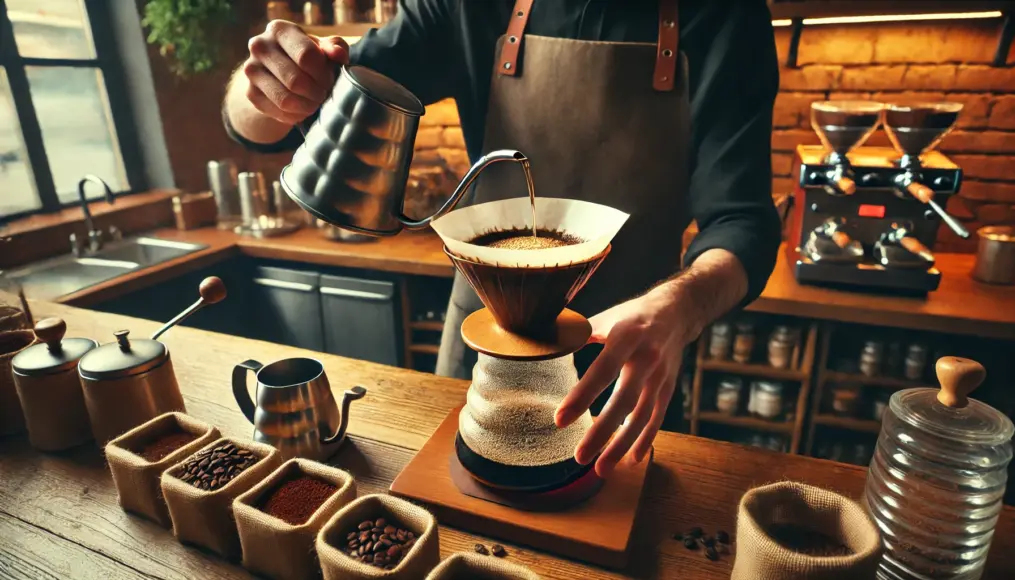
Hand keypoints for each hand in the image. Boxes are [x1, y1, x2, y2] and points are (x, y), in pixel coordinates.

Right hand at [243, 20, 348, 124]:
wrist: (277, 71)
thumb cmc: (307, 55)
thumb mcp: (323, 47)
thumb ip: (335, 47)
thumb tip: (339, 54)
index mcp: (279, 29)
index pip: (306, 56)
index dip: (323, 74)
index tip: (330, 80)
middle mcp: (260, 46)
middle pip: (295, 80)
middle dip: (316, 93)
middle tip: (324, 95)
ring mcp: (251, 70)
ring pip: (285, 99)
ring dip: (307, 106)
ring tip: (316, 103)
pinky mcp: (250, 92)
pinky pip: (278, 111)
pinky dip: (296, 115)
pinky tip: (303, 110)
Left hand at [554, 286, 690, 478]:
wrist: (678, 311)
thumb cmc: (632, 315)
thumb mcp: (606, 317)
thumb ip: (578, 334)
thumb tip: (543, 346)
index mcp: (626, 337)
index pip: (602, 370)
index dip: (582, 396)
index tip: (560, 419)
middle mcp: (647, 358)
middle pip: (624, 400)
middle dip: (603, 432)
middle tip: (580, 457)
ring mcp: (661, 376)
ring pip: (642, 416)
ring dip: (622, 445)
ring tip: (601, 469)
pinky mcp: (669, 388)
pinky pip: (656, 419)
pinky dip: (645, 441)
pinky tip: (630, 460)